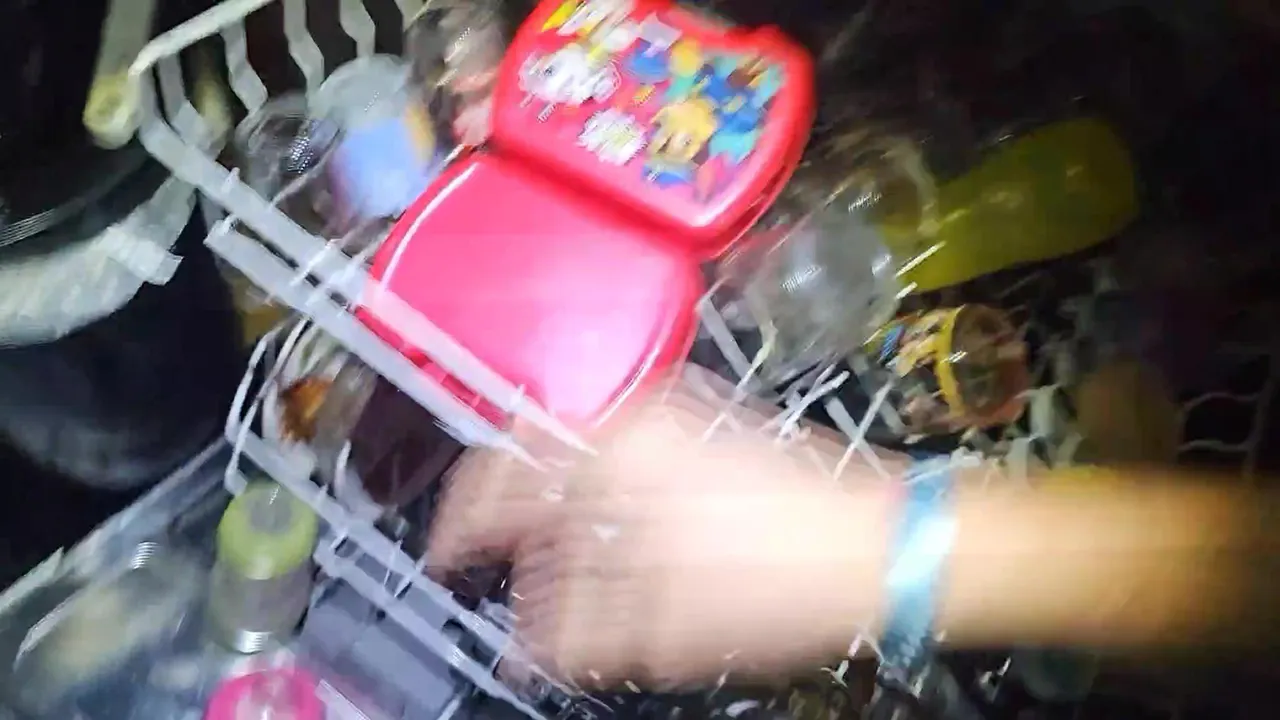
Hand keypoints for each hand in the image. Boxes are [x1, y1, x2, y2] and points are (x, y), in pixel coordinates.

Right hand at [427, 368, 890, 688]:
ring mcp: (675, 418)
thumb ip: (576, 632)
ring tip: (561, 576)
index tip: (448, 559)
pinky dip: (605, 503)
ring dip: (560, 516)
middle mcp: (636, 420)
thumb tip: (523, 645)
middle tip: (501, 570)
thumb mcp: (666, 625)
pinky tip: (615, 549)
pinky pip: (627, 461)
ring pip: (583, 462)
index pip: (498, 477)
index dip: (460, 525)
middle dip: (512, 522)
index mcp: (613, 455)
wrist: (884, 544)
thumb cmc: (784, 577)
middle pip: (538, 462)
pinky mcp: (705, 429)